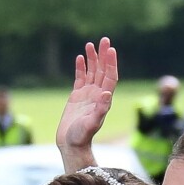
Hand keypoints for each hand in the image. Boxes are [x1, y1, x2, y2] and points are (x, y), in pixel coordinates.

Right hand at [56, 37, 117, 170]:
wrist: (71, 145)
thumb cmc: (82, 136)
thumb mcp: (92, 123)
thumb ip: (100, 110)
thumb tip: (107, 94)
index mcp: (104, 100)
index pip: (110, 77)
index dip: (111, 63)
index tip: (111, 49)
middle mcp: (98, 96)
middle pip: (103, 71)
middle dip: (103, 56)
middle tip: (104, 39)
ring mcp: (88, 96)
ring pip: (92, 73)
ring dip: (92, 59)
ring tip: (90, 44)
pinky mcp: (77, 97)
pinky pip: (80, 79)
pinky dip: (81, 68)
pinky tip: (80, 58)